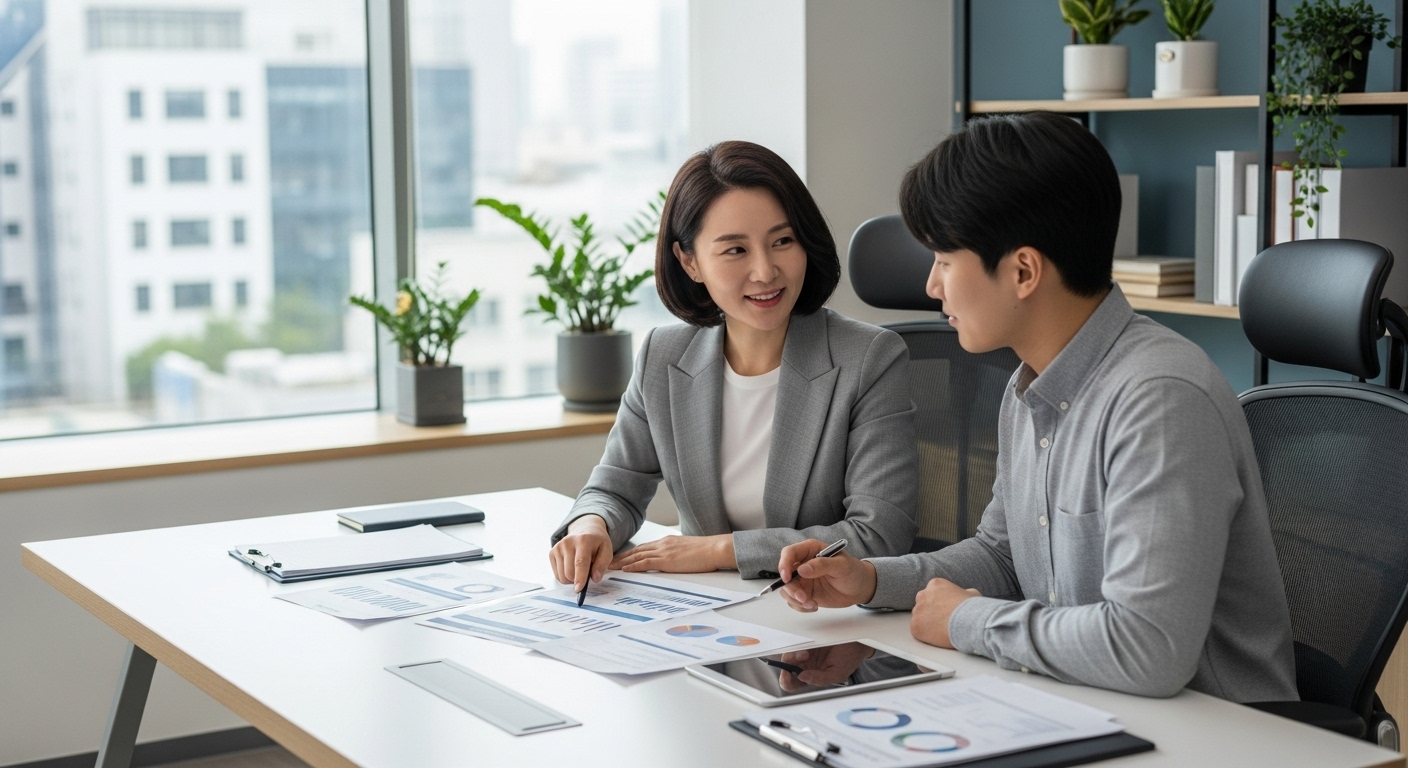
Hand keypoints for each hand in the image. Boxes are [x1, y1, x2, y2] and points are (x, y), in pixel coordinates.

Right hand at [549, 515, 612, 590]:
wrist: (585, 528)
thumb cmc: (597, 542)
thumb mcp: (607, 550)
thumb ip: (602, 564)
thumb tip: (595, 578)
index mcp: (584, 540)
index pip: (580, 562)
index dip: (580, 577)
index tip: (579, 589)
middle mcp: (568, 542)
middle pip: (569, 572)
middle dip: (578, 579)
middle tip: (587, 573)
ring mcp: (558, 547)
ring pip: (562, 575)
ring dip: (572, 579)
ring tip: (580, 569)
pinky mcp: (552, 553)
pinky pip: (557, 575)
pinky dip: (565, 576)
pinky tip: (572, 567)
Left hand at [609, 533, 734, 572]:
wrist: (714, 549)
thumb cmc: (705, 551)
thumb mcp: (687, 550)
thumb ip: (676, 553)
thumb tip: (672, 560)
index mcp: (667, 541)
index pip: (643, 547)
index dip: (630, 553)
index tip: (620, 558)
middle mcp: (662, 544)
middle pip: (636, 551)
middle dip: (621, 557)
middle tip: (607, 562)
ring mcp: (663, 551)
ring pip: (637, 556)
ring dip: (622, 562)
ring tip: (610, 567)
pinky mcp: (666, 560)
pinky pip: (645, 563)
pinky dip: (633, 566)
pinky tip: (625, 569)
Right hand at [777, 539, 877, 611]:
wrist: (860, 588)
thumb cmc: (853, 571)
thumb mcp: (841, 565)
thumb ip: (822, 565)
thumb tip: (802, 570)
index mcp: (810, 550)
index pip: (789, 553)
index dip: (784, 564)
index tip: (786, 578)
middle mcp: (803, 563)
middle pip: (785, 574)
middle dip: (792, 588)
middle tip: (804, 598)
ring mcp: (803, 579)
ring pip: (787, 589)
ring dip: (796, 599)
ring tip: (812, 604)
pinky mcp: (805, 592)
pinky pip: (793, 600)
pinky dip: (800, 606)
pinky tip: (814, 606)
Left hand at [777, 642, 875, 690]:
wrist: (857, 640)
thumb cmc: (849, 658)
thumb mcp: (837, 674)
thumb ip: (820, 679)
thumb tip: (802, 677)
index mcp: (812, 676)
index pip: (793, 683)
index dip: (786, 681)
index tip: (786, 675)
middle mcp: (806, 665)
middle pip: (787, 668)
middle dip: (788, 665)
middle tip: (800, 660)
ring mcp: (806, 652)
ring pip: (790, 655)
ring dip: (794, 654)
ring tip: (806, 653)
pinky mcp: (807, 639)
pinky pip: (795, 642)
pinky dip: (796, 643)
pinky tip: (806, 645)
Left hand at [910, 578, 980, 648]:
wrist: (970, 622)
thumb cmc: (973, 608)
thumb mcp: (972, 594)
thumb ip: (962, 593)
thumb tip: (964, 595)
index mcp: (935, 584)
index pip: (932, 593)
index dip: (939, 603)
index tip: (946, 610)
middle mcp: (923, 595)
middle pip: (922, 603)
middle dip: (929, 611)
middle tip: (941, 620)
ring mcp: (918, 611)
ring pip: (919, 617)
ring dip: (927, 622)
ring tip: (942, 629)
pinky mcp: (915, 626)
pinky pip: (917, 630)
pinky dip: (925, 634)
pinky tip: (938, 636)